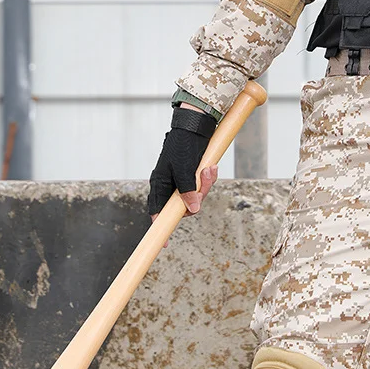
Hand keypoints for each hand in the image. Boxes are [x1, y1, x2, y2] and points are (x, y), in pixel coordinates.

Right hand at [148, 104, 218, 245]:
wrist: (194, 125)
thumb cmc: (184, 144)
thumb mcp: (184, 168)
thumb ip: (187, 190)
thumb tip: (193, 209)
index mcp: (160, 184)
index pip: (157, 211)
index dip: (161, 227)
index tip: (165, 244)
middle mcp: (169, 185)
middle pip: (184, 205)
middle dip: (199, 194)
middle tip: (207, 176)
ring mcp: (180, 182)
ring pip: (195, 196)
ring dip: (206, 184)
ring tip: (211, 168)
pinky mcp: (191, 177)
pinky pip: (200, 187)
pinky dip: (208, 179)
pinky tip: (212, 167)